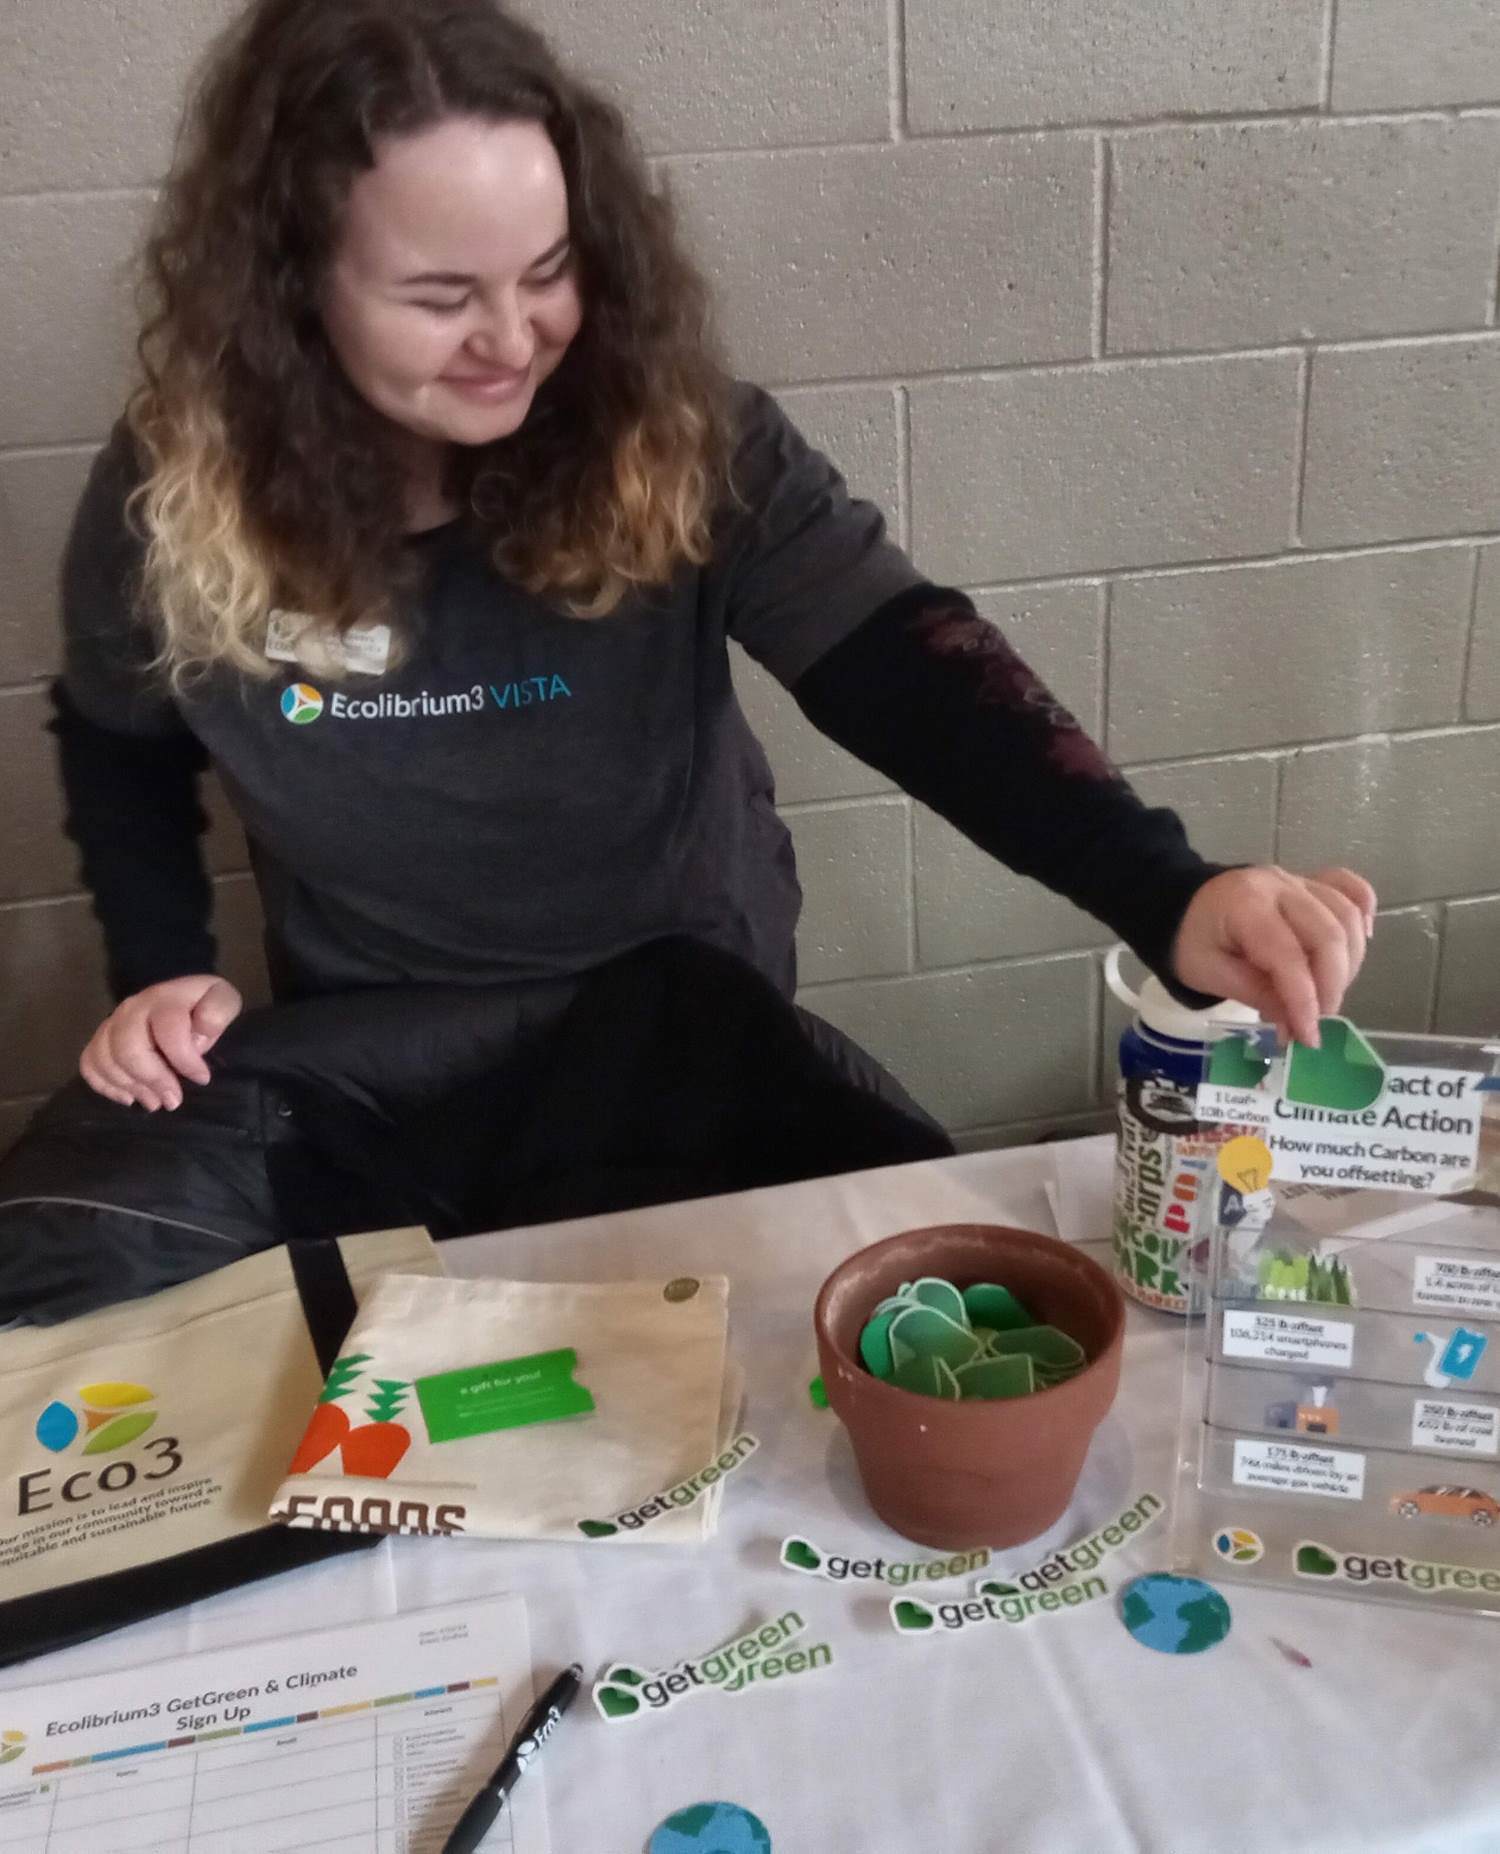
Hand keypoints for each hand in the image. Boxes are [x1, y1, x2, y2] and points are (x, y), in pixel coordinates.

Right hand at [79, 975, 242, 1110]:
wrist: (177, 997)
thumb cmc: (203, 1006)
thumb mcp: (223, 1001)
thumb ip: (217, 1014)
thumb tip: (197, 1039)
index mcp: (166, 998)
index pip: (168, 1029)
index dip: (184, 1059)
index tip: (202, 1078)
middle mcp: (132, 1008)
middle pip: (128, 1048)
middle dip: (152, 1080)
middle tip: (173, 1100)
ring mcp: (111, 1023)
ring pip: (106, 1059)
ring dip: (130, 1087)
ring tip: (155, 1103)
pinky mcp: (100, 1039)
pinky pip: (89, 1064)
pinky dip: (105, 1085)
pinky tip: (128, 1098)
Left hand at [1172, 866, 1377, 1048]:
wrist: (1179, 904)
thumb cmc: (1189, 941)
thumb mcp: (1209, 973)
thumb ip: (1256, 994)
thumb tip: (1297, 1025)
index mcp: (1246, 905)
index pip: (1288, 955)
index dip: (1304, 1000)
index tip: (1308, 1038)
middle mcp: (1279, 886)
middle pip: (1328, 935)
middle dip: (1331, 988)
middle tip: (1317, 1022)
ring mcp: (1298, 881)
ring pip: (1346, 916)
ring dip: (1348, 963)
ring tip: (1327, 995)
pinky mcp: (1310, 883)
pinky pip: (1350, 889)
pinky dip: (1363, 914)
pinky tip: (1361, 942)